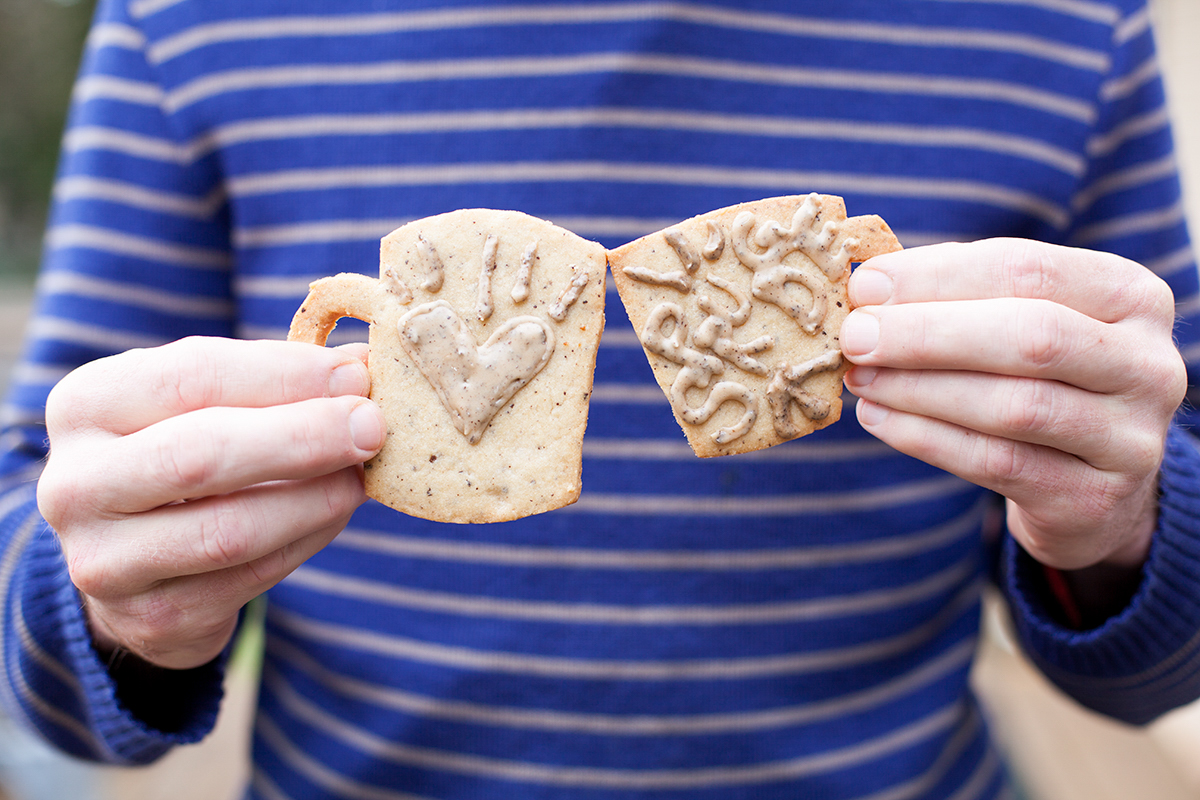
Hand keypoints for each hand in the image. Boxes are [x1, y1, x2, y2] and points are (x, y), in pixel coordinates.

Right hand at [37, 337, 385, 669]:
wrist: (132, 561)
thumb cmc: (182, 453)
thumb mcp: (206, 402)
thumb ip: (273, 381)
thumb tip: (361, 365)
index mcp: (87, 404)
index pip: (192, 375)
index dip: (284, 374)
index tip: (355, 375)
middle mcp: (77, 483)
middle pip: (202, 454)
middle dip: (302, 437)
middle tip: (372, 425)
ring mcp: (106, 560)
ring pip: (230, 528)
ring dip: (314, 498)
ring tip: (360, 476)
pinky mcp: (153, 617)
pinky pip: (250, 577)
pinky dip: (308, 539)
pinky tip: (336, 513)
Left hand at [840, 239, 1185, 572]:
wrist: (1092, 488)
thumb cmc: (1038, 380)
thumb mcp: (1018, 324)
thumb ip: (958, 299)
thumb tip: (866, 286)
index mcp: (1130, 295)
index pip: (1029, 269)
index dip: (939, 275)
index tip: (866, 284)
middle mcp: (1147, 364)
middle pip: (1031, 336)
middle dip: (927, 333)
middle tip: (855, 335)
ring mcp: (1129, 438)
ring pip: (1015, 406)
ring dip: (919, 388)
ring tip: (860, 377)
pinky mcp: (1093, 499)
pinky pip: (997, 464)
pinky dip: (926, 438)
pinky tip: (878, 417)